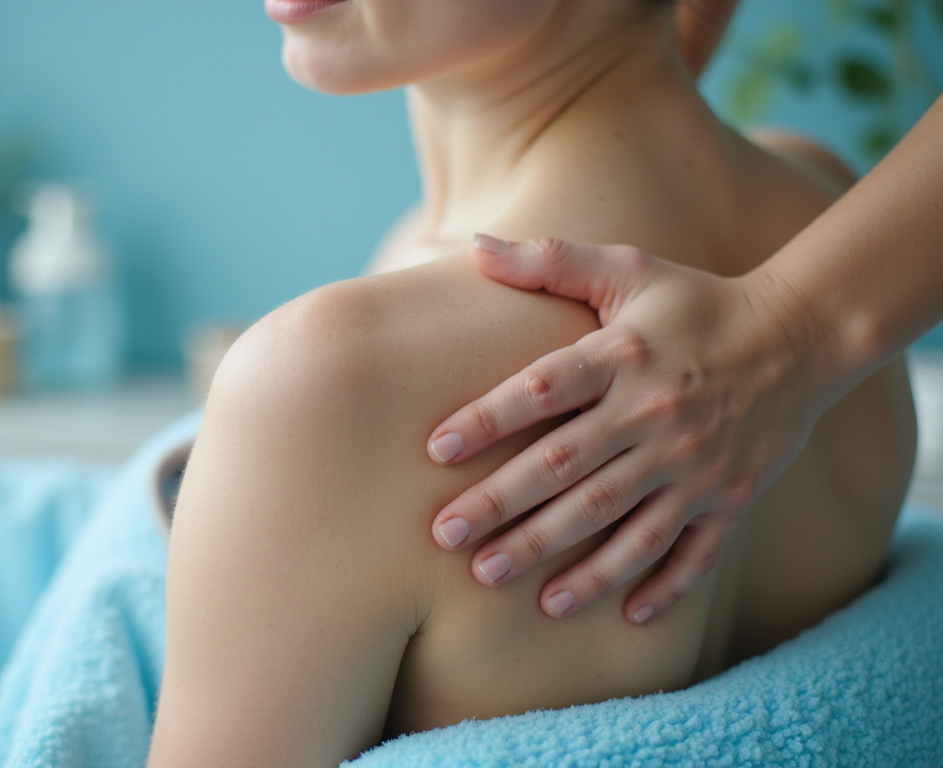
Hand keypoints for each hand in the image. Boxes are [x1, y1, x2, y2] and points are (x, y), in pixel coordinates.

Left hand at [428, 235, 835, 621]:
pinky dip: (660, 586)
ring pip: (617, 523)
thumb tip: (474, 250)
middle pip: (566, 469)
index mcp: (622, 357)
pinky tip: (620, 615)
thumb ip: (549, 260)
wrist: (800, 336)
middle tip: (445, 536)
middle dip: (501, 506)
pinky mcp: (729, 498)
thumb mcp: (627, 268)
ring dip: (557, 557)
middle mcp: (655, 415)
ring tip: (497, 579)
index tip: (435, 447)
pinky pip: (692, 554)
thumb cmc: (694, 303)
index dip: (488, 418)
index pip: (543, 389)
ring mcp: (694, 465)